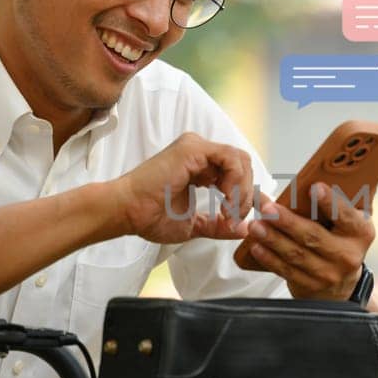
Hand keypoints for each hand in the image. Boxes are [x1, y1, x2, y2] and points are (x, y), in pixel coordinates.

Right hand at [111, 133, 254, 244]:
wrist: (128, 212)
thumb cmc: (150, 217)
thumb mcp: (194, 226)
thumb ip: (219, 226)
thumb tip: (244, 230)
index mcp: (200, 168)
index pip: (237, 174)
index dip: (249, 196)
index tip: (250, 218)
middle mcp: (200, 154)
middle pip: (243, 166)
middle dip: (246, 195)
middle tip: (235, 218)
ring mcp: (196, 148)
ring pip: (240, 161)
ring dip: (241, 190)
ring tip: (229, 211)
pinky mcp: (193, 148)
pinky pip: (230, 158)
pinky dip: (234, 180)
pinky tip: (224, 199)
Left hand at [244, 182, 374, 300]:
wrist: (342, 285)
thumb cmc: (340, 241)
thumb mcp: (346, 223)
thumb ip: (331, 204)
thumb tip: (303, 181)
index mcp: (361, 232)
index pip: (345, 215)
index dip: (330, 202)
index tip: (314, 188)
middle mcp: (348, 255)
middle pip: (314, 236)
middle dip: (287, 222)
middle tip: (267, 208)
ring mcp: (330, 274)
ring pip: (296, 254)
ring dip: (272, 239)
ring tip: (255, 225)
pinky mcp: (311, 287)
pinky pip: (286, 270)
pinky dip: (269, 258)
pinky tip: (256, 246)